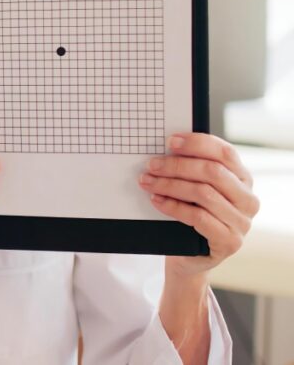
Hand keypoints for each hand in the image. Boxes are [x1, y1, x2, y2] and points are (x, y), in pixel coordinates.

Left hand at [139, 132, 258, 276]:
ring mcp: (241, 222)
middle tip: (152, 165)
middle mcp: (247, 199)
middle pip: (213, 172)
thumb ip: (191, 169)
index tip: (170, 141)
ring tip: (148, 182)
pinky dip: (173, 206)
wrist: (191, 254)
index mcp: (242, 179)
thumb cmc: (192, 213)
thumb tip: (165, 148)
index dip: (197, 144)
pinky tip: (157, 200)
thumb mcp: (194, 187)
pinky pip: (198, 218)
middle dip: (177, 166)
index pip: (225, 153)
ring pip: (204, 193)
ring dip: (170, 185)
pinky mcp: (229, 241)